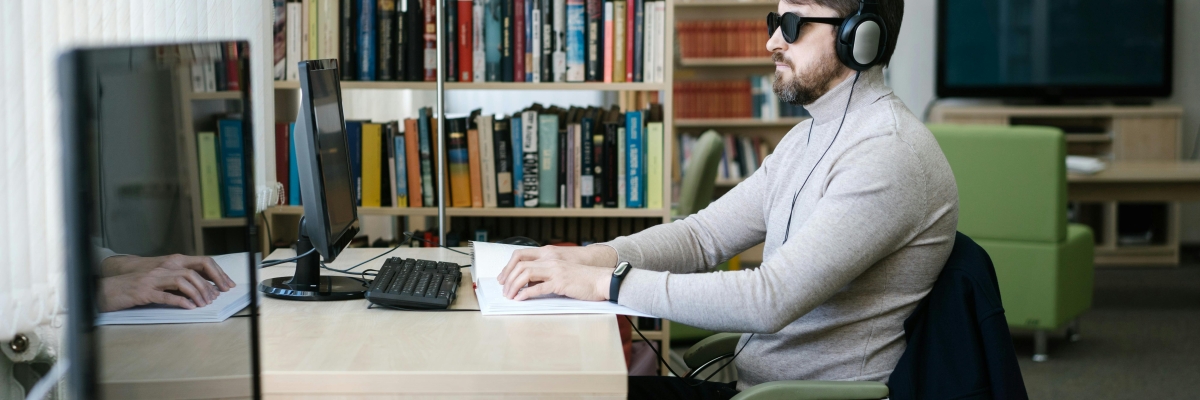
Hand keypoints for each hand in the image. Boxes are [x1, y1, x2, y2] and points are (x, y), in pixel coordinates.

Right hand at [98, 267, 222, 311]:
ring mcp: (152, 281)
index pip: (195, 266)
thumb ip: (174, 284)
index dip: (211, 276)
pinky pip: (165, 296)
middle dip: (206, 286)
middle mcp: (160, 270)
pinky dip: (180, 301)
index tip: (221, 287)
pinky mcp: (143, 293)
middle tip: (213, 299)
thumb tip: (196, 292)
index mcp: (166, 267)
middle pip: (191, 273)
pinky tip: (189, 307)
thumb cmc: (133, 288)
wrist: (107, 290)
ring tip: (203, 304)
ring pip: (181, 282)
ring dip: (196, 294)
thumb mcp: (157, 282)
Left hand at [497, 244, 617, 284]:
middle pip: (520, 265)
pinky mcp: (560, 283)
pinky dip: (526, 294)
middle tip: (504, 291)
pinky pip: (538, 288)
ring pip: (526, 275)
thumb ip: (546, 274)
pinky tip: (521, 299)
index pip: (521, 257)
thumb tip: (530, 283)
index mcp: (549, 257)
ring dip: (514, 286)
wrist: (602, 280)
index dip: (509, 267)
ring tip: (510, 296)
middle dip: (508, 279)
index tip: (503, 279)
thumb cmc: (584, 278)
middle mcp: (550, 261)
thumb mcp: (562, 272)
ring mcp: (555, 271)